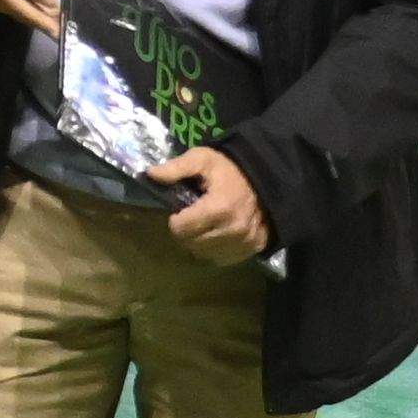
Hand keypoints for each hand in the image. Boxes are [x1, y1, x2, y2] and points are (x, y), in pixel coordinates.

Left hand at [155, 144, 271, 260]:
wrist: (267, 178)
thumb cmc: (230, 169)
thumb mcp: (202, 159)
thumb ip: (176, 168)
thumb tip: (150, 174)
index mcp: (219, 208)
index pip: (181, 229)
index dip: (175, 219)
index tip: (181, 211)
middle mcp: (233, 230)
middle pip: (191, 243)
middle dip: (186, 231)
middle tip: (193, 217)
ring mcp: (245, 242)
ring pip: (205, 254)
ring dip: (199, 242)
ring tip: (206, 225)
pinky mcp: (253, 249)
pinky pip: (222, 259)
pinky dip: (215, 249)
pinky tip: (218, 234)